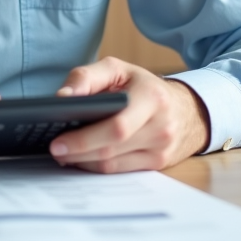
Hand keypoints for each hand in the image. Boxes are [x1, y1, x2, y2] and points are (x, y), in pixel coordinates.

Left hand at [49, 57, 209, 172]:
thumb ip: (86, 77)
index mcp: (151, 97)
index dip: (84, 137)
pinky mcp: (158, 164)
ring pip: (113, 164)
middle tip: (54, 149)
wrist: (186, 108)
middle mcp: (161, 126)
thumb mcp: (117, 69)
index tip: (58, 139)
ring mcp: (161, 149)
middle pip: (111, 148)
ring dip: (83, 161)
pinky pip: (120, 171)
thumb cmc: (143, 86)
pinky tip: (82, 159)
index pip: (116, 126)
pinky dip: (96, 166)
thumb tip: (61, 97)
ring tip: (63, 153)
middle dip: (78, 151)